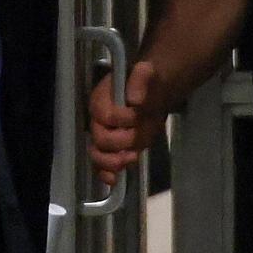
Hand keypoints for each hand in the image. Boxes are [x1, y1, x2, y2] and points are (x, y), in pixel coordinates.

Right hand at [87, 60, 167, 185]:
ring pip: (99, 155)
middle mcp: (98, 119)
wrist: (153, 93)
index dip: (122, 119)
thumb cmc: (147, 83)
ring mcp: (104, 136)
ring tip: (128, 159)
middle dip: (121, 142)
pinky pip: (102, 165)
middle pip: (101, 139)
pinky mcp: (112, 149)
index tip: (138, 114)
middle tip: (138, 137)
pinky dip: (106, 173)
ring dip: (113, 161)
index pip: (105, 116)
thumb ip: (141, 79)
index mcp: (101, 99)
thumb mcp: (147, 73)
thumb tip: (135, 100)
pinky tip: (114, 179)